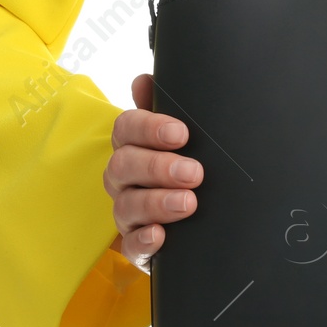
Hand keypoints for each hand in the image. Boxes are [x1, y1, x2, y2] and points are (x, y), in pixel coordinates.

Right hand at [105, 73, 202, 270]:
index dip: (149, 128)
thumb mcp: (182, 138)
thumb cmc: (185, 166)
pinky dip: (144, 240)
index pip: (126, 128)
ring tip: (188, 202)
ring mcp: (128, 213)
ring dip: (157, 202)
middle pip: (123, 166)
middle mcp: (124, 178)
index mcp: (133, 146)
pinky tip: (161, 235)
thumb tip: (144, 80)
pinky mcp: (137, 246)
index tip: (181, 133)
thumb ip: (166, 108)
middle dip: (158, 167)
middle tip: (194, 172)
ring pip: (126, 205)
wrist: (203, 219)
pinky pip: (130, 246)